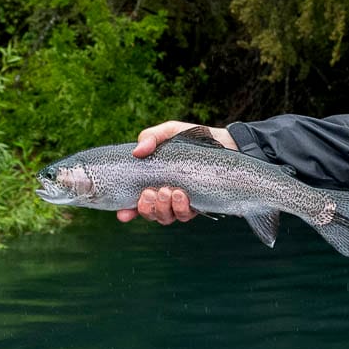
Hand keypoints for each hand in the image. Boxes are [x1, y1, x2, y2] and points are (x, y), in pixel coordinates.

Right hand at [116, 120, 236, 224]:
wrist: (225, 143)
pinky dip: (181, 208)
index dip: (127, 212)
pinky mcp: (199, 204)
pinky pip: (186, 215)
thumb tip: (137, 151)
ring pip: (166, 217)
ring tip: (168, 191)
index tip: (123, 214)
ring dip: (163, 208)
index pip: (135, 203)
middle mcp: (166, 195)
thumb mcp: (170, 132)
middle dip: (147, 208)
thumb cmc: (193, 138)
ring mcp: (182, 201)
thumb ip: (151, 137)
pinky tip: (182, 194)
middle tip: (151, 193)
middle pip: (150, 213)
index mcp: (153, 181)